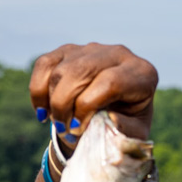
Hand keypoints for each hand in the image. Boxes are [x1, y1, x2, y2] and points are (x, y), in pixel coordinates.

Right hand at [29, 43, 157, 147]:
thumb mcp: (134, 133)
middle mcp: (120, 54)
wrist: (117, 111)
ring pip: (61, 70)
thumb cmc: (128, 123)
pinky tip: (43, 111)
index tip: (78, 128)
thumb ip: (126, 129)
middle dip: (64, 104)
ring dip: (52, 101)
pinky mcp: (69, 49)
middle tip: (64, 129)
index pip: (111, 82)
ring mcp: (93, 48)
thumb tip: (111, 118)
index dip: (88, 106)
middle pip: (81, 72)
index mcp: (143, 73)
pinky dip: (38, 90)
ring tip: (59, 124)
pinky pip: (45, 64)